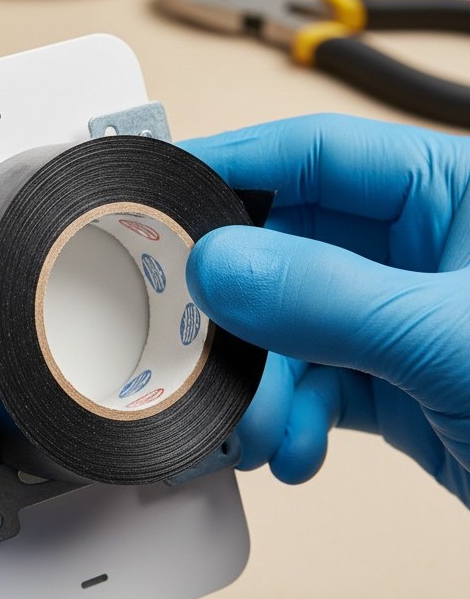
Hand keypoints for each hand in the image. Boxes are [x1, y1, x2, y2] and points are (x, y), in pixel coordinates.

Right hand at [180, 114, 469, 505]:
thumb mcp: (449, 338)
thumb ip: (327, 296)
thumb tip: (221, 262)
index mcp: (453, 192)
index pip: (316, 152)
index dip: (229, 163)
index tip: (157, 187)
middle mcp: (417, 249)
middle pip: (283, 245)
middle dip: (235, 306)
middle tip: (187, 327)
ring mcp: (396, 318)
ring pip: (283, 327)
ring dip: (258, 382)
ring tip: (255, 424)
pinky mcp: (388, 381)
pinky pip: (304, 384)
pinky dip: (284, 419)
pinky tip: (290, 446)